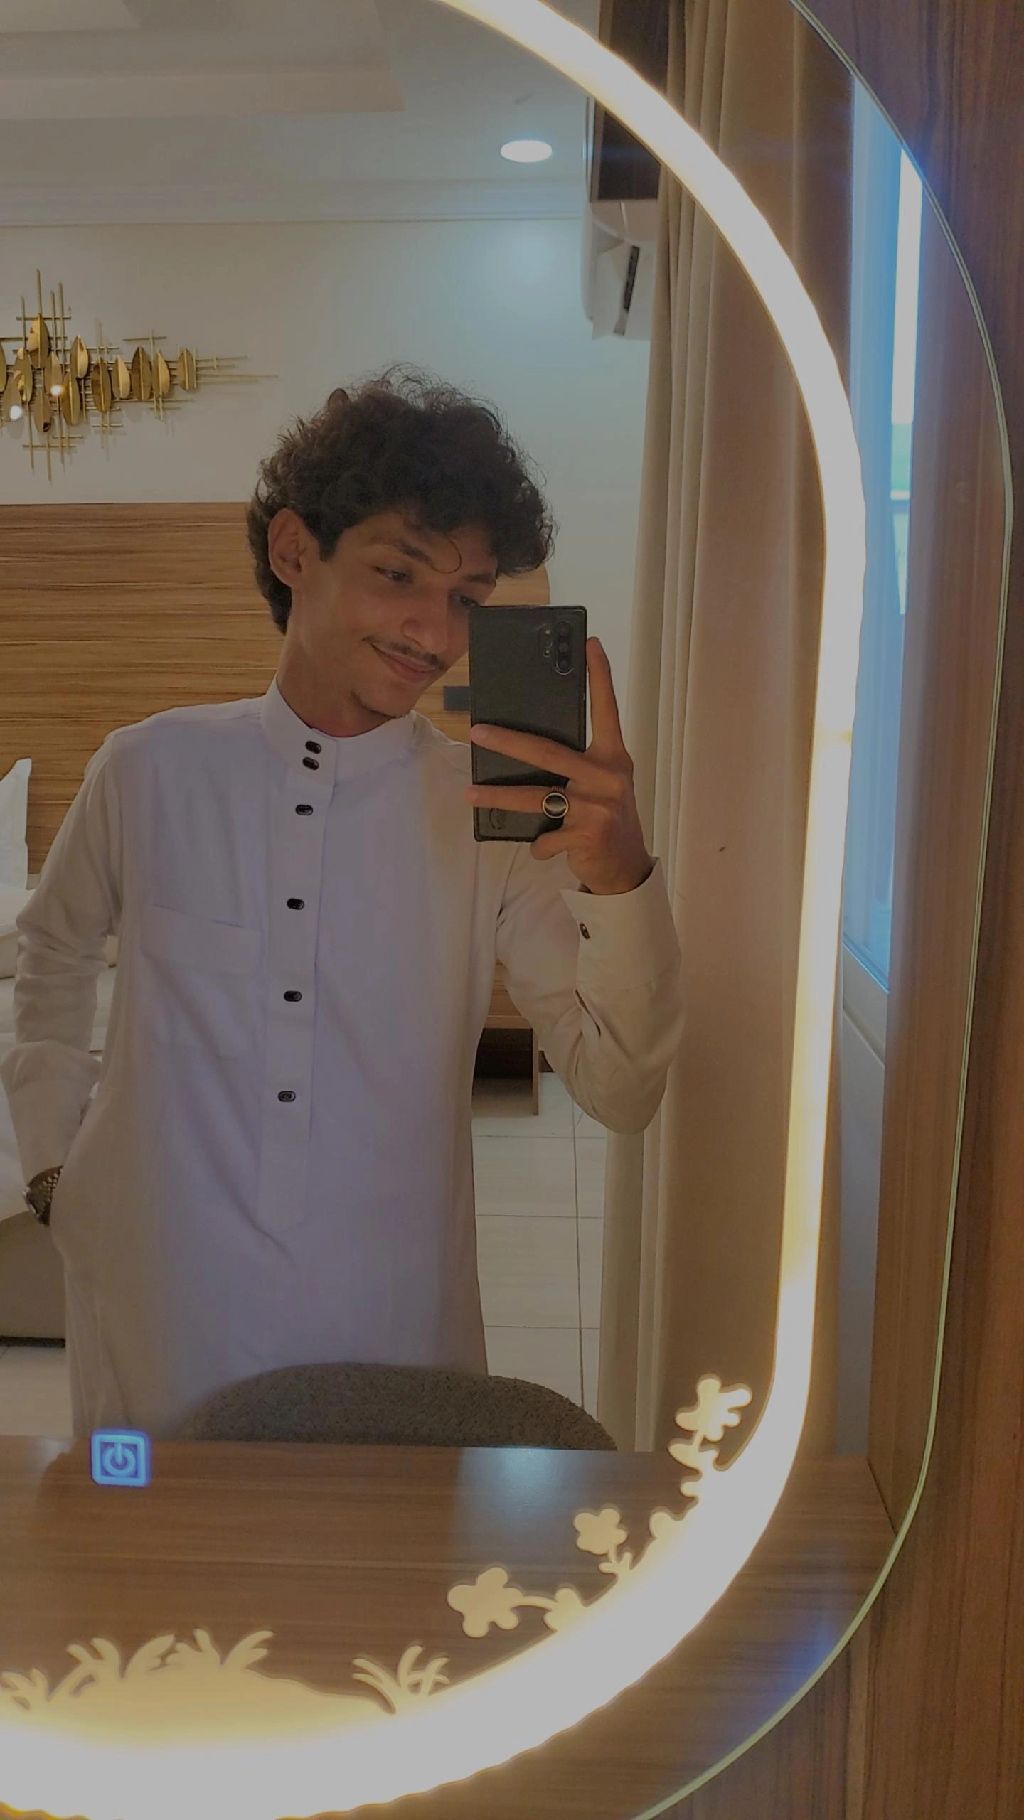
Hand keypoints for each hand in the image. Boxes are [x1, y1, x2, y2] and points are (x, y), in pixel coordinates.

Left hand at [465, 636, 652, 893]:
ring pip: (536, 797)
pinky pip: (545, 836)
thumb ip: (578, 766)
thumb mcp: (602, 785)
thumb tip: (525, 750)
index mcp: (613, 757)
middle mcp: (608, 775)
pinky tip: (542, 848)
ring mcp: (598, 806)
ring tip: (470, 793)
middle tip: (477, 731)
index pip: (607, 710)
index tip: (591, 643)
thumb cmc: (607, 818)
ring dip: (498, 797)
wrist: (626, 868)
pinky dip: (538, 844)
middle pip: (548, 752)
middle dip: (508, 742)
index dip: (600, 676)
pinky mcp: (587, 834)